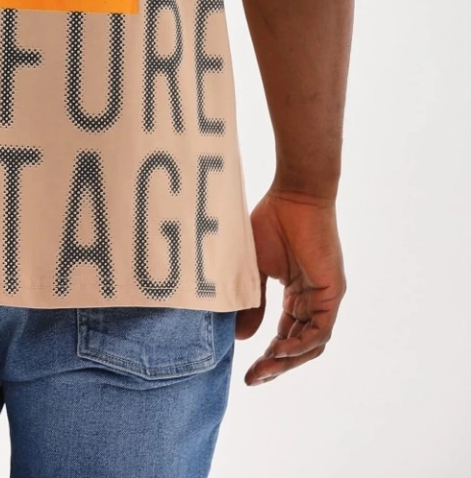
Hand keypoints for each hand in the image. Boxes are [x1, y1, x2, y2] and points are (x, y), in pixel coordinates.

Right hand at [236, 188, 345, 385]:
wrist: (294, 195)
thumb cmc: (271, 222)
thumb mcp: (253, 269)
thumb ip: (251, 303)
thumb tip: (241, 339)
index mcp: (295, 294)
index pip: (285, 335)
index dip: (267, 355)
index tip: (247, 373)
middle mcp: (312, 301)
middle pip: (298, 345)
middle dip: (276, 365)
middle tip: (253, 379)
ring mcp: (324, 298)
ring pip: (311, 343)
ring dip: (288, 360)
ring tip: (264, 368)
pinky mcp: (333, 292)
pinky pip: (320, 330)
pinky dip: (301, 343)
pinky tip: (280, 350)